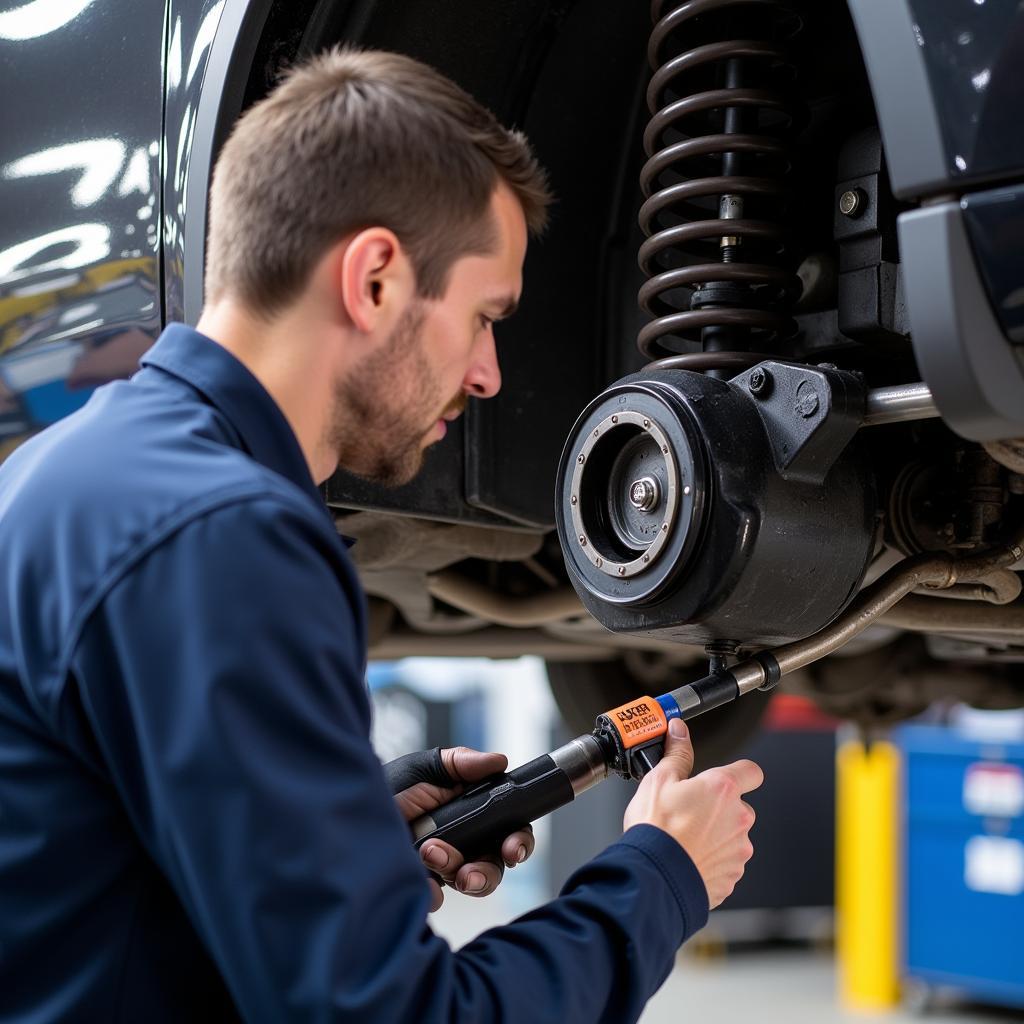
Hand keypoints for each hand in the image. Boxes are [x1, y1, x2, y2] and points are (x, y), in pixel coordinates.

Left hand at [386, 746, 534, 911]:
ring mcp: (442, 866)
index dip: (518, 841)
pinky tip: (418, 875)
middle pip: (495, 865)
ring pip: (471, 883)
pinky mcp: (422, 886)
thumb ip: (460, 763)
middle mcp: (462, 841)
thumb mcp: (423, 769)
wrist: (345, 814)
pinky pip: (438, 898)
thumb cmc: (387, 789)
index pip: (508, 830)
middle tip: (469, 872)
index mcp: (470, 812)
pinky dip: (430, 889)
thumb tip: (499, 760)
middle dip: (487, 871)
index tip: (512, 848)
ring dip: (458, 872)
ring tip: (432, 855)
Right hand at [623, 718, 762, 908]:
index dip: (740, 772)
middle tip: (690, 812)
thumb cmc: (657, 829)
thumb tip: (679, 732)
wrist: (655, 877)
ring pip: (732, 836)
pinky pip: (725, 862)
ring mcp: (738, 849)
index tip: (726, 777)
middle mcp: (738, 818)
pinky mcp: (732, 876)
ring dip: (716, 835)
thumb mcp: (659, 780)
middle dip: (719, 808)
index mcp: (723, 789)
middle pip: (739, 806)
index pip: (751, 771)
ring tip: (685, 838)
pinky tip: (688, 857)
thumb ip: (677, 753)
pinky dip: (711, 859)